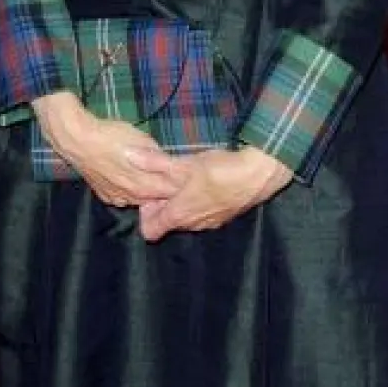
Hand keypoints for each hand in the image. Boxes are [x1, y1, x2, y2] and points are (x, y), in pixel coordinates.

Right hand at [33, 92, 186, 208]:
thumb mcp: (142, 140)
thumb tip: (169, 164)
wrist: (77, 140)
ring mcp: (117, 198)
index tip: (189, 180)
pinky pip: (123, 198)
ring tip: (152, 179)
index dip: (180, 186)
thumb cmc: (111, 136)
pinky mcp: (104, 195)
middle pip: (156, 199)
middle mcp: (132, 197)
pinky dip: (130, 192)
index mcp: (145, 185)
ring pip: (139, 199)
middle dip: (166, 191)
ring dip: (148, 193)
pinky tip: (130, 181)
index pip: (171, 192)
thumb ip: (157, 157)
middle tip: (174, 180)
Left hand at [137, 146, 292, 242]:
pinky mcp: (226, 217)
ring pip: (189, 220)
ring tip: (188, 180)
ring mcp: (211, 223)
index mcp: (179, 215)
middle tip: (168, 182)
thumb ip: (155, 163)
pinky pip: (206, 216)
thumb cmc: (219, 171)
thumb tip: (129, 155)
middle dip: (164, 206)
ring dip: (184, 205)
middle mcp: (193, 225)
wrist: (258, 174)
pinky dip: (202, 204)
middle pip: (169, 224)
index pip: (150, 231)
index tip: (151, 196)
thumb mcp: (184, 164)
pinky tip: (208, 184)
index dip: (146, 214)